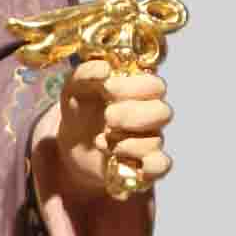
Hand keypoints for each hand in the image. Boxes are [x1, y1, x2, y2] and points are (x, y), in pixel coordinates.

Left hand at [54, 55, 171, 201]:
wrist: (72, 143)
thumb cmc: (81, 108)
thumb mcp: (75, 87)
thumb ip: (86, 73)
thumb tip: (105, 69)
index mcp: (139, 91)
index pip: (156, 86)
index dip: (135, 87)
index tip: (108, 87)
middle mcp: (150, 115)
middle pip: (163, 113)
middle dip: (131, 115)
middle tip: (107, 117)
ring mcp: (149, 141)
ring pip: (155, 141)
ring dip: (126, 142)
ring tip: (101, 141)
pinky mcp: (145, 166)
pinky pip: (160, 166)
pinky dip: (143, 165)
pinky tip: (117, 159)